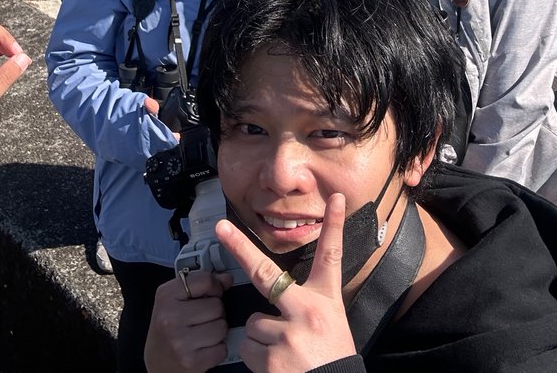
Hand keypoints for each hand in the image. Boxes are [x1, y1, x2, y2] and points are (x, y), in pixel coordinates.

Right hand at [144, 269, 232, 372]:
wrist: (157, 360)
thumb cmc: (169, 327)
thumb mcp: (176, 298)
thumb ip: (201, 284)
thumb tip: (227, 279)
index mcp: (166, 296)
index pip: (205, 280)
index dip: (214, 286)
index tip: (210, 293)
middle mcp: (170, 318)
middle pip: (217, 305)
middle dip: (215, 312)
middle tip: (202, 318)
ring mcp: (180, 341)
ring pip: (222, 327)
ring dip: (217, 330)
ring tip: (202, 332)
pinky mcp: (191, 361)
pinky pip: (222, 349)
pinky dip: (217, 349)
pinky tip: (203, 347)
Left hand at [215, 193, 355, 372]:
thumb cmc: (331, 359)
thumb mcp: (333, 323)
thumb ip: (307, 304)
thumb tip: (277, 292)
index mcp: (326, 301)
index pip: (331, 256)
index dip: (334, 225)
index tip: (335, 198)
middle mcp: (307, 311)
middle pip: (267, 272)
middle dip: (240, 248)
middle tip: (221, 228)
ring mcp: (287, 333)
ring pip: (253, 322)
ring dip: (261, 337)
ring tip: (284, 352)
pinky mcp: (271, 357)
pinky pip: (247, 346)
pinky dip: (256, 356)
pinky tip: (277, 364)